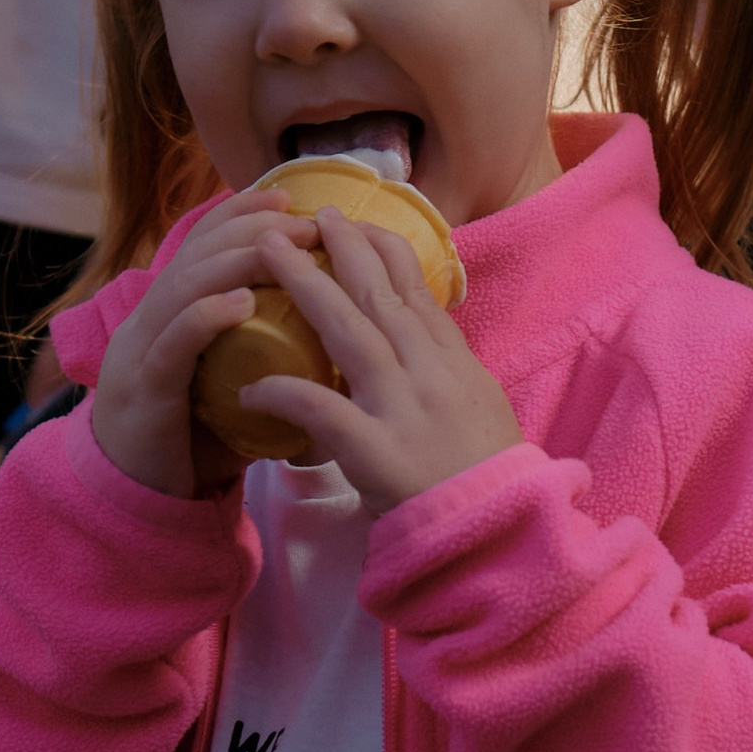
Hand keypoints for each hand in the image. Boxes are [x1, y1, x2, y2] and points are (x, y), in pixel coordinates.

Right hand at [89, 189, 313, 498]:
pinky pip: (172, 342)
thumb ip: (263, 357)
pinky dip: (205, 315)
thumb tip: (329, 335)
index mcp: (168, 315)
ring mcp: (140, 352)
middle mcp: (148, 322)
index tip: (290, 197)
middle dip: (250, 228)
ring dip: (235, 260)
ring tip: (283, 247)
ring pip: (182, 287)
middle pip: (195, 255)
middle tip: (303, 219)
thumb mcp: (231, 387)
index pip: (201, 246)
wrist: (138, 503)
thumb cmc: (192, 445)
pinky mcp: (142, 389)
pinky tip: (240, 301)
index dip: (241, 214)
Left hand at [229, 209, 521, 512]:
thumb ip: (447, 375)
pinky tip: (251, 384)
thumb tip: (420, 344)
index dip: (386, 254)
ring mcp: (404, 410)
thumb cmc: (490, 483)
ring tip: (270, 251)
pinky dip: (285, 392)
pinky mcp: (378, 453)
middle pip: (381, 297)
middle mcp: (431, 375)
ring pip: (350, 332)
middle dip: (344, 249)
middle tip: (313, 214)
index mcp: (455, 366)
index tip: (361, 224)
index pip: (418, 295)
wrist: (501, 537)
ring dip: (307, 286)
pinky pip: (322, 412)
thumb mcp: (481, 411)